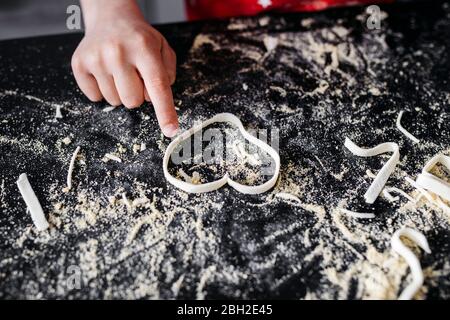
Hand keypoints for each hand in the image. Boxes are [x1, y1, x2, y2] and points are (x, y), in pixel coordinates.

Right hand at [72, 0, 177, 136]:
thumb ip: (168, 73)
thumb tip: (156, 99)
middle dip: (138, 94)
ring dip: (120, 92)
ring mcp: (96, 58)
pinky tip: (105, 72)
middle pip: (133, 101)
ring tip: (120, 71)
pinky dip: (102, 90)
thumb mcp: (162, 48)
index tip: (170, 130)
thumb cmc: (139, 39)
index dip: (165, 111)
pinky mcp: (79, 64)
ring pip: (114, 101)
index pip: (157, 86)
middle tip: (135, 75)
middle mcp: (118, 52)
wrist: (110, 18)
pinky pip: (95, 97)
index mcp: (144, 48)